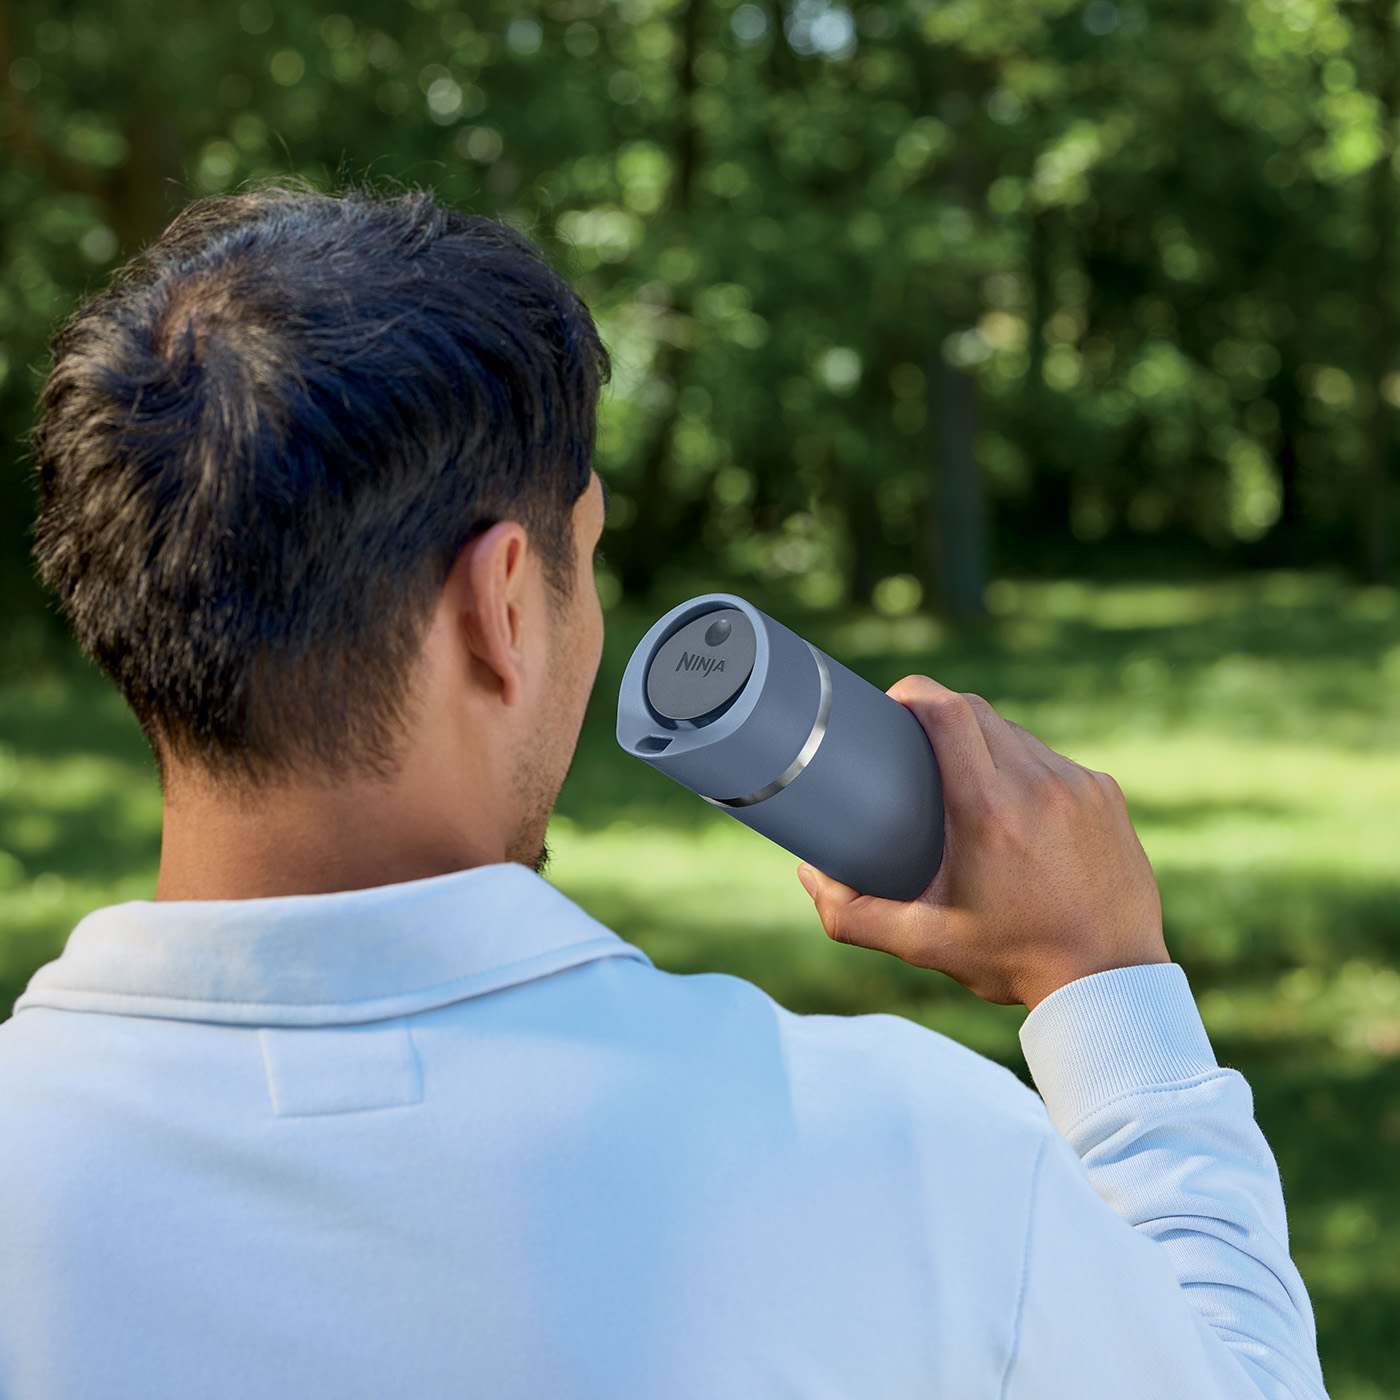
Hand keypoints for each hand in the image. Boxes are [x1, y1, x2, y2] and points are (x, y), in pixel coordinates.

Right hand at [795, 676, 1166, 1009]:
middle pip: (978, 712)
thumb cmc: (1013, 960)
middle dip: (941, 714)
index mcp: (989, 810)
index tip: (892, 703)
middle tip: (915, 742)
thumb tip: (809, 875)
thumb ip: (853, 915)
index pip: (948, 712)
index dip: (914, 692)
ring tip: (964, 776)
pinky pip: (1053, 761)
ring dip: (985, 742)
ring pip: (1017, 735)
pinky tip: (1016, 804)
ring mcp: (1079, 785)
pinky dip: (1026, 770)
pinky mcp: (1106, 794)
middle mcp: (1038, 785)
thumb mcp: (923, 942)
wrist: (1108, 983)